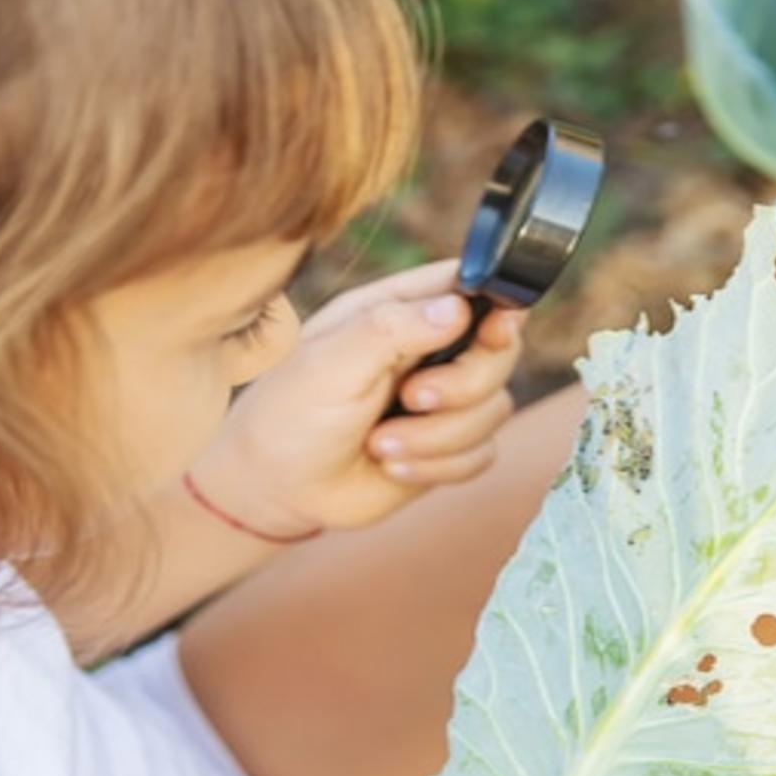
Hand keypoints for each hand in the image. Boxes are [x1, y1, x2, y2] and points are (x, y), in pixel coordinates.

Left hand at [190, 259, 526, 536]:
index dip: (496, 302)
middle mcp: (430, 350)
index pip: (470, 287)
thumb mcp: (331, 361)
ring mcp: (443, 400)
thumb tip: (458, 309)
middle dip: (464, 385)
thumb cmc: (289, 413)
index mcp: (399, 310)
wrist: (276, 488)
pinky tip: (393, 467)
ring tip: (380, 444)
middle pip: (500, 351)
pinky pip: (482, 454)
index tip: (496, 328)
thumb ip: (393, 328)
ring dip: (438, 437)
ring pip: (495, 408)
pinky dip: (439, 467)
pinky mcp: (448, 448)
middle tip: (412, 397)